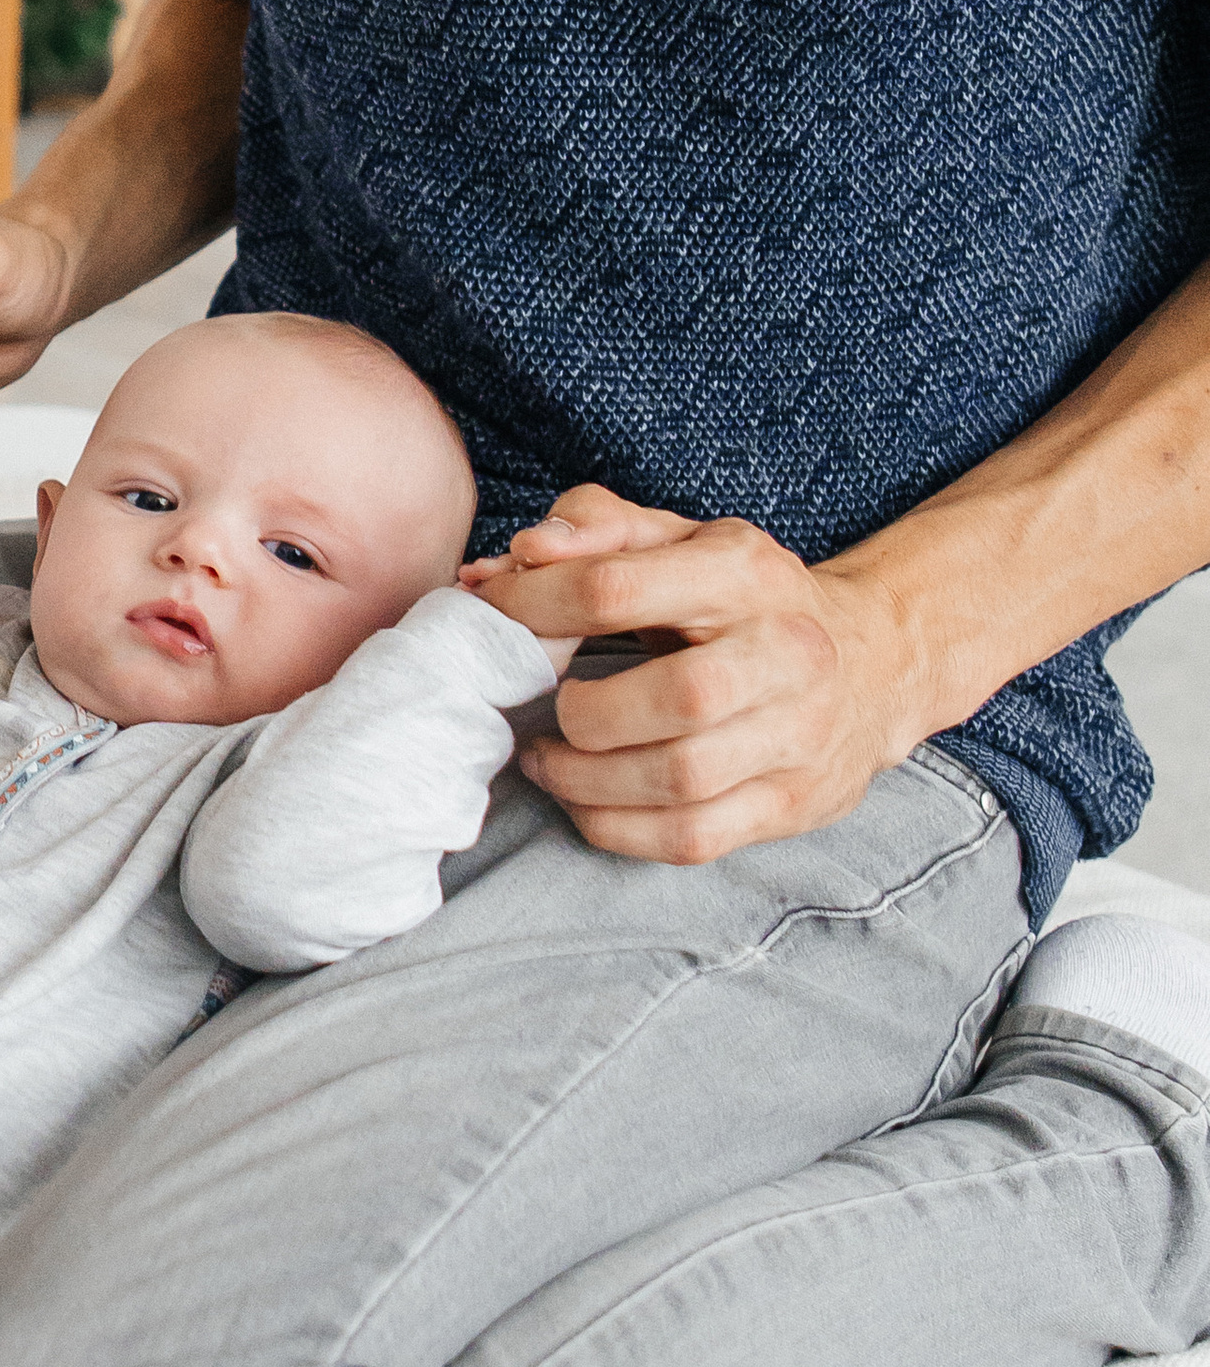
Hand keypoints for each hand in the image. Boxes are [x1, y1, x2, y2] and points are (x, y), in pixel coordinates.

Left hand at [461, 483, 922, 860]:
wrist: (875, 662)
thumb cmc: (747, 598)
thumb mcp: (683, 538)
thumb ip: (597, 528)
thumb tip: (518, 556)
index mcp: (746, 573)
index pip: (616, 588)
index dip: (532, 606)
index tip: (492, 619)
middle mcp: (787, 653)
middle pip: (676, 698)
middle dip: (586, 712)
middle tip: (548, 709)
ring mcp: (800, 737)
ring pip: (681, 779)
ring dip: (588, 781)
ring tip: (549, 760)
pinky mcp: (794, 804)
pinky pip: (693, 839)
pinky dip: (618, 829)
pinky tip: (587, 802)